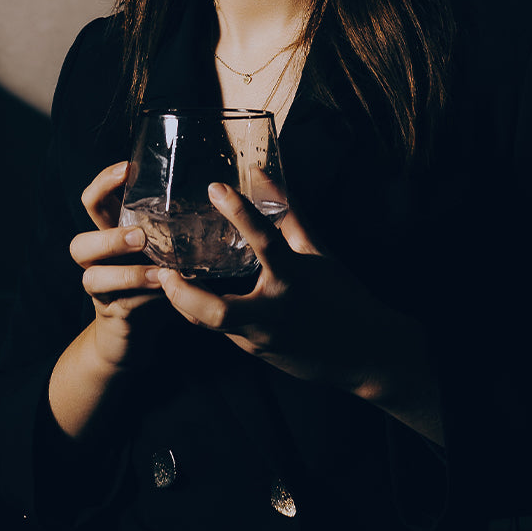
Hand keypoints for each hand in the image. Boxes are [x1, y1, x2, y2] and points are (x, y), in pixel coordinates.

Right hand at [68, 160, 166, 372]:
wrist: (136, 333)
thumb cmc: (155, 280)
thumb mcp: (162, 245)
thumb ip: (175, 222)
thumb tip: (218, 189)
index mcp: (110, 234)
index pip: (94, 202)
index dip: (103, 183)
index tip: (127, 168)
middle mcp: (99, 260)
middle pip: (79, 242)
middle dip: (108, 236)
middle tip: (140, 234)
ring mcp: (103, 290)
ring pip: (91, 276)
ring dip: (125, 272)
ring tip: (156, 269)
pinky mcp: (112, 313)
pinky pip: (119, 301)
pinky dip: (142, 293)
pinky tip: (164, 286)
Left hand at [155, 182, 398, 395]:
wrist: (368, 355)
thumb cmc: (344, 297)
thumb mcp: (319, 253)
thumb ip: (289, 215)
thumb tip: (264, 175)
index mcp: (294, 278)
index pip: (264, 239)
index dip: (239, 211)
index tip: (215, 187)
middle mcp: (274, 312)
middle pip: (215, 310)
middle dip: (181, 293)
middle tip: (163, 270)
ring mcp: (263, 339)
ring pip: (211, 325)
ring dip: (186, 304)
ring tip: (169, 279)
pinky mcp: (258, 353)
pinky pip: (224, 332)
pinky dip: (207, 313)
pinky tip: (197, 296)